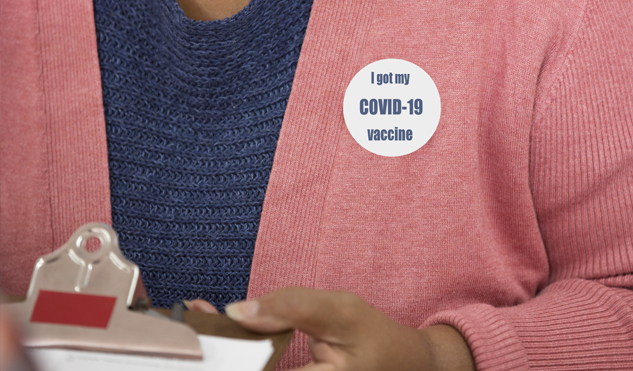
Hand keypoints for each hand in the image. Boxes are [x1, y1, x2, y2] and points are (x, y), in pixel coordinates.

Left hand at [218, 288, 474, 370]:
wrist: (402, 365)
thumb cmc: (374, 337)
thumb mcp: (341, 311)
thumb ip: (292, 307)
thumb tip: (237, 311)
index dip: (219, 355)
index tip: (193, 324)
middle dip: (213, 353)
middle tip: (191, 318)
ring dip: (221, 354)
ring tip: (200, 320)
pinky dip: (237, 355)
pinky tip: (223, 332)